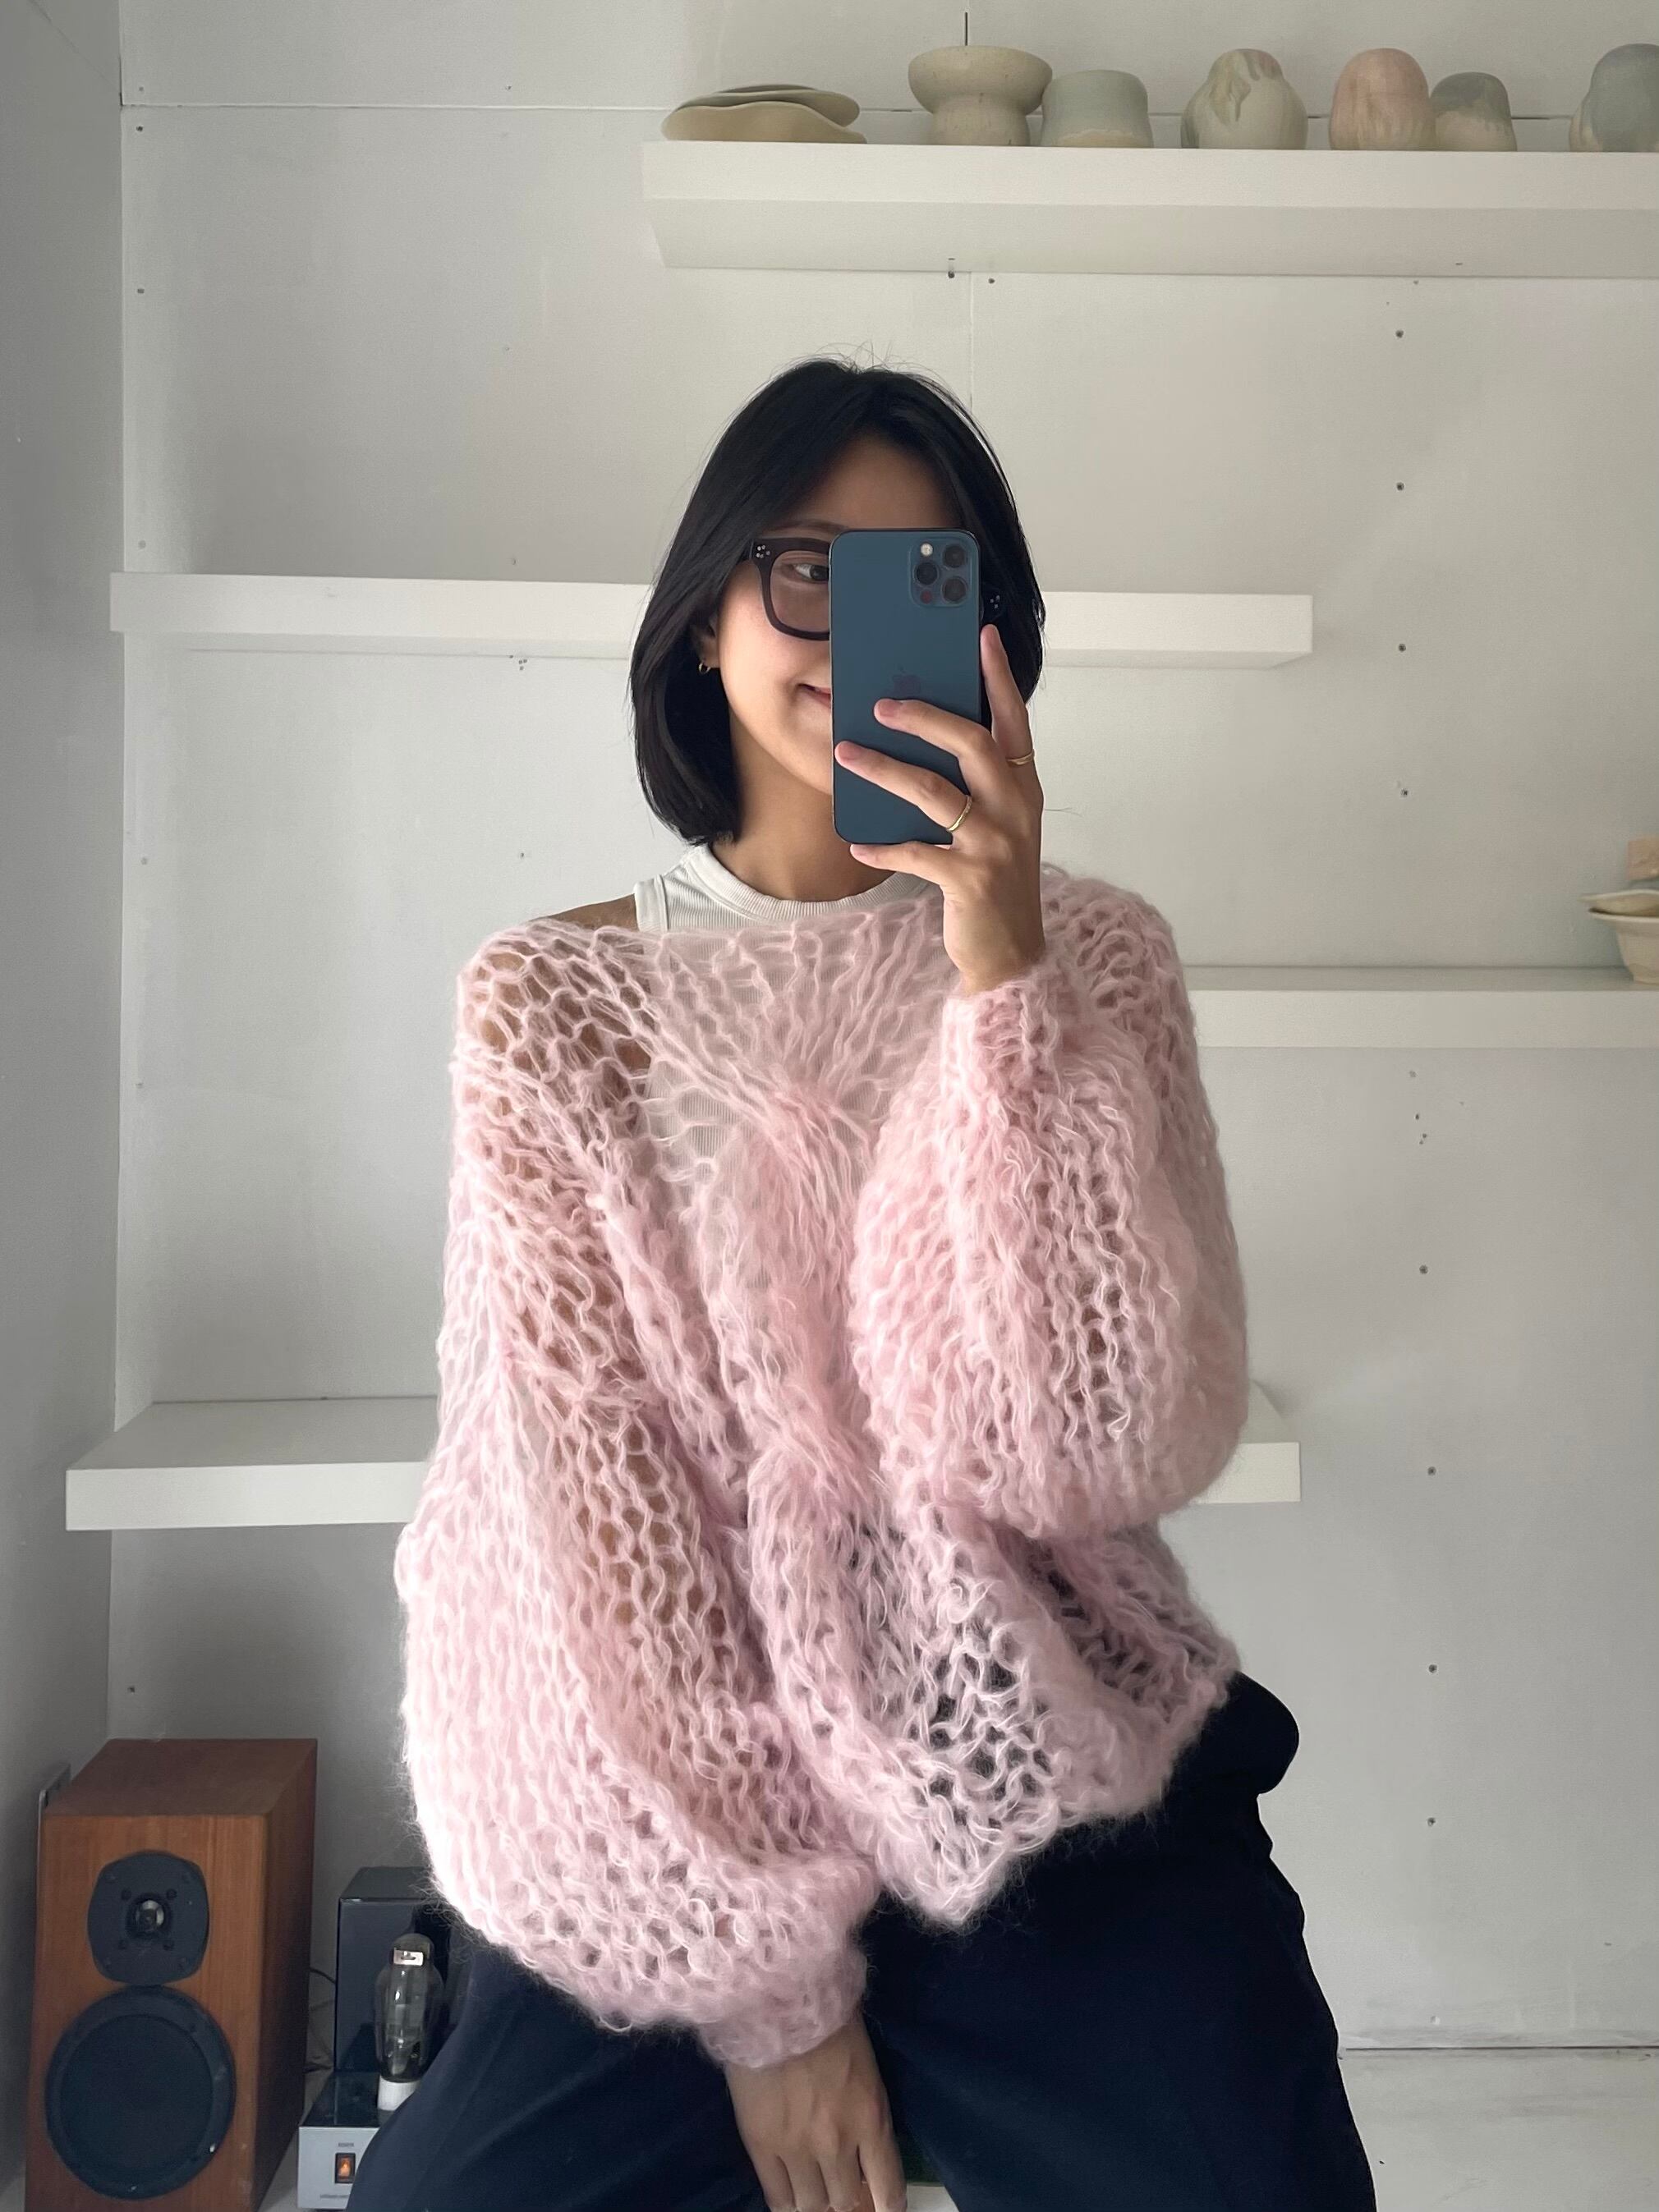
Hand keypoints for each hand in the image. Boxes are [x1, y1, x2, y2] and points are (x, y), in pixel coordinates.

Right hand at [722, 2009, 908, 2211]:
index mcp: (872, 2118)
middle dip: (846, 2199)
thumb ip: (865, 2107)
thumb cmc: (827, 2013)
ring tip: (812, 2187)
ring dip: (816, 2201)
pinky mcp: (761, 2145)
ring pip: (813, 2205)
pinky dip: (786, 2204)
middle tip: (840, 2188)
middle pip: (847, 2201)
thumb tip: (862, 2139)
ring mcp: (798, 2148)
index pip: (888, 2188)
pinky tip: (790, 2198)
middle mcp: (838, 2143)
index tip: (882, 2208)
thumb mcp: (865, 2062)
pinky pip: (778, 2197)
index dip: (886, 2208)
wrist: (777, 1997)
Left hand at [835, 620, 1045, 995]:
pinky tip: (857, 842)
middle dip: (924, 717)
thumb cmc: (996, 883)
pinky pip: (915, 853)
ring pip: (933, 792)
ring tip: (845, 754)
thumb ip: (973, 787)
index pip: (1013, 720)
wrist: (1012, 955)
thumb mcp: (997, 827)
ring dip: (884, 769)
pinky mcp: (969, 880)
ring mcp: (994, 844)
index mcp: (1023, 787)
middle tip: (880, 704)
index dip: (998, 677)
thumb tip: (917, 744)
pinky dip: (883, 847)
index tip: (981, 636)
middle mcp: (1015, 808)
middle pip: (971, 743)